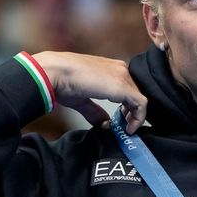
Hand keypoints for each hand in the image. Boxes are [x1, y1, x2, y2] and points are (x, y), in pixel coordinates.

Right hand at [32, 52, 147, 133]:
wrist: (56, 72)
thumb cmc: (62, 80)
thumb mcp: (82, 99)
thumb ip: (95, 111)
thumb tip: (104, 124)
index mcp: (111, 68)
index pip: (128, 89)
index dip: (127, 107)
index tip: (120, 120)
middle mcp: (120, 69)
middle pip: (135, 94)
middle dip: (131, 113)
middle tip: (124, 127)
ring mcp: (123, 76)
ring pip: (139, 99)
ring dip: (135, 117)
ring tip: (126, 129)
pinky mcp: (123, 87)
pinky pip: (140, 104)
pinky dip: (138, 118)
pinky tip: (129, 128)